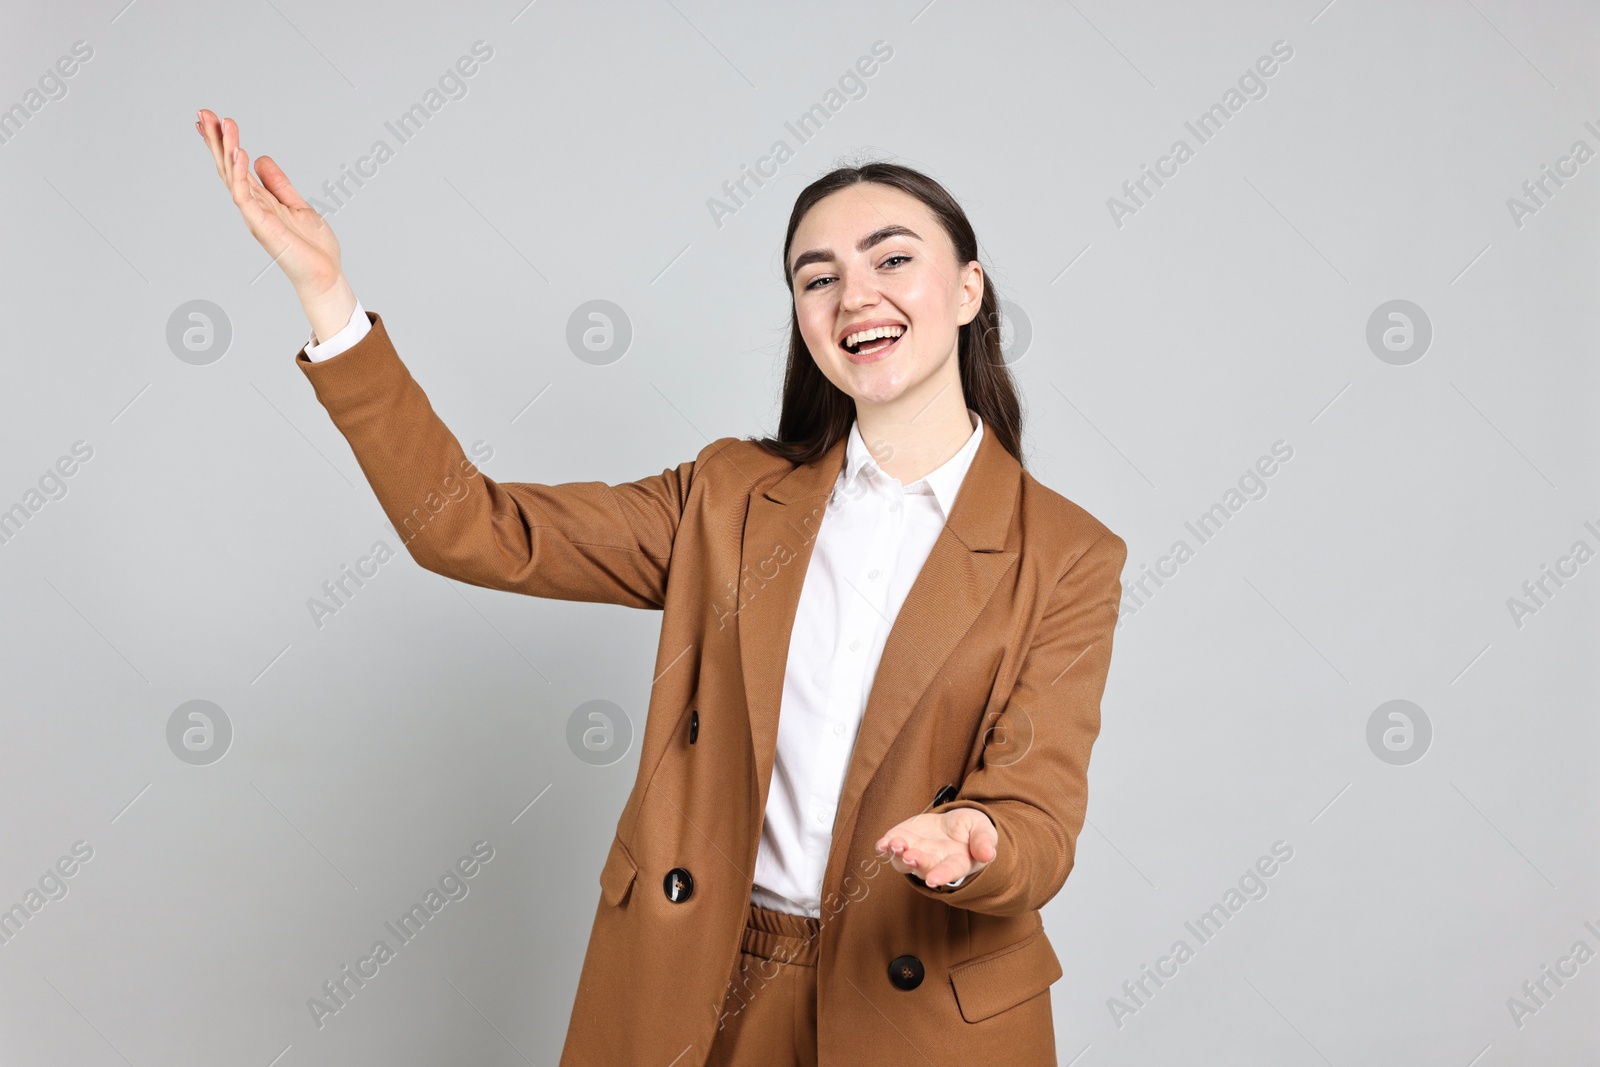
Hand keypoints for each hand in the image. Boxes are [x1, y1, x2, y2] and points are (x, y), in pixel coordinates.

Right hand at [195, 109, 354, 339]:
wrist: (326, 274)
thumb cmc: (312, 246)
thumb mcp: (297, 205)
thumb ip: (278, 184)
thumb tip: (260, 159)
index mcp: (260, 200)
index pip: (236, 166)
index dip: (223, 143)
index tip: (211, 119)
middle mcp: (253, 206)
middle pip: (228, 167)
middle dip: (216, 140)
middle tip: (204, 112)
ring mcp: (255, 216)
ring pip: (233, 177)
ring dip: (227, 150)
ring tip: (223, 124)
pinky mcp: (262, 226)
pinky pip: (246, 197)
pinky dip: (240, 175)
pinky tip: (240, 154)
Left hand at [875, 808, 997, 888]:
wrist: (954, 825)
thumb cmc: (972, 832)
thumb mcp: (984, 830)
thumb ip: (984, 841)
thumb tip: (989, 854)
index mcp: (957, 862)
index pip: (950, 871)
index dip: (941, 875)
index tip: (934, 880)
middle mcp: (934, 862)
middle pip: (924, 866)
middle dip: (917, 862)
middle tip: (912, 856)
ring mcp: (916, 851)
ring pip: (903, 861)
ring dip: (898, 855)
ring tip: (896, 845)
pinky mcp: (904, 838)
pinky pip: (891, 846)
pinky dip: (885, 846)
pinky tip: (881, 844)